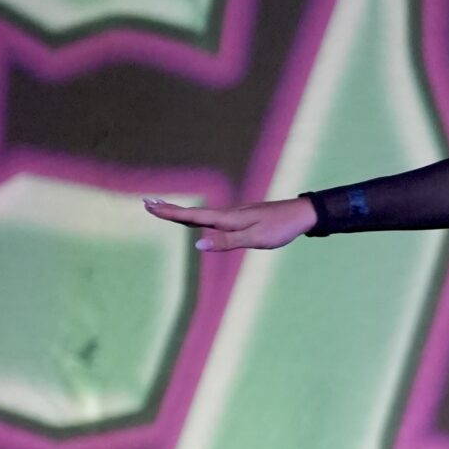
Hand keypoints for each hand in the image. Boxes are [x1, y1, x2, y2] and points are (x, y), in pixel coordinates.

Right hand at [143, 194, 316, 252]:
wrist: (301, 215)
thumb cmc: (280, 228)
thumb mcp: (254, 238)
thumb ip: (226, 242)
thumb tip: (198, 245)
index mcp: (228, 219)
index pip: (193, 216)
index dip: (171, 212)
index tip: (150, 206)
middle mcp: (228, 214)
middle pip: (193, 213)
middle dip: (169, 209)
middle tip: (147, 204)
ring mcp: (234, 216)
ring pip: (201, 215)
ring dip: (181, 212)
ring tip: (163, 209)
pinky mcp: (241, 219)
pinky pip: (212, 218)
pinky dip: (197, 217)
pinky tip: (196, 220)